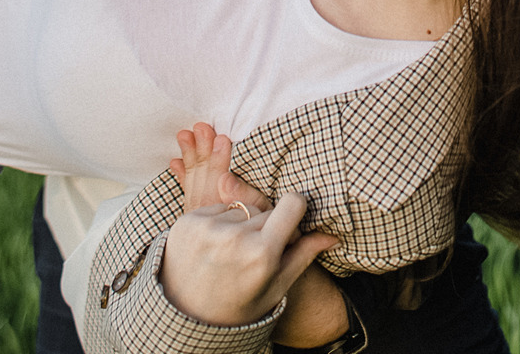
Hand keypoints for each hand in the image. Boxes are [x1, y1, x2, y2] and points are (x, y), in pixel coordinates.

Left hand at [169, 124, 349, 345]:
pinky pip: (216, 209)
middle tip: (254, 254)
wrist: (185, 316)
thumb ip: (304, 255)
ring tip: (231, 254)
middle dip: (265, 226)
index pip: (292, 203)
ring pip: (240, 208)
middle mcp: (234, 237)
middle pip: (265, 210)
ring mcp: (207, 228)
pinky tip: (212, 248)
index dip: (295, 212)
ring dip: (240, 224)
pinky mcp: (187, 221)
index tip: (290, 225)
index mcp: (262, 254)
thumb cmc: (238, 305)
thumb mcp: (275, 287)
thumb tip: (333, 237)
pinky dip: (218, 223)